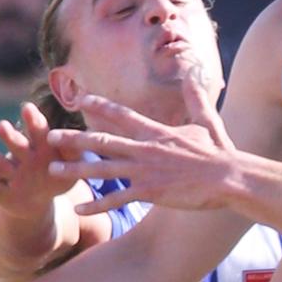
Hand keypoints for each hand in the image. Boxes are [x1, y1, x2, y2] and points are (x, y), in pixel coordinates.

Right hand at [0, 102, 82, 218]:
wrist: (39, 200)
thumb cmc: (58, 176)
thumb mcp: (72, 167)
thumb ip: (75, 154)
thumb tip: (82, 140)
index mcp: (42, 147)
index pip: (38, 130)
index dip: (33, 120)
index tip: (27, 107)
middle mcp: (23, 157)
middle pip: (16, 144)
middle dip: (9, 136)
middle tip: (1, 126)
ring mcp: (11, 174)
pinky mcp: (2, 192)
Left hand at [48, 69, 244, 214]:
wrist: (229, 177)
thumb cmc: (220, 151)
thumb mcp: (207, 120)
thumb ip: (195, 97)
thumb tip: (195, 73)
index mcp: (157, 131)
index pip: (122, 114)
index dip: (100, 105)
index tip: (80, 98)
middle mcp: (146, 148)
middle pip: (103, 140)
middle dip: (75, 138)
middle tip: (52, 136)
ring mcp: (146, 171)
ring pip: (103, 168)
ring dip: (77, 169)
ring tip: (54, 169)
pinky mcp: (151, 192)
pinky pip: (117, 198)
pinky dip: (97, 204)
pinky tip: (80, 208)